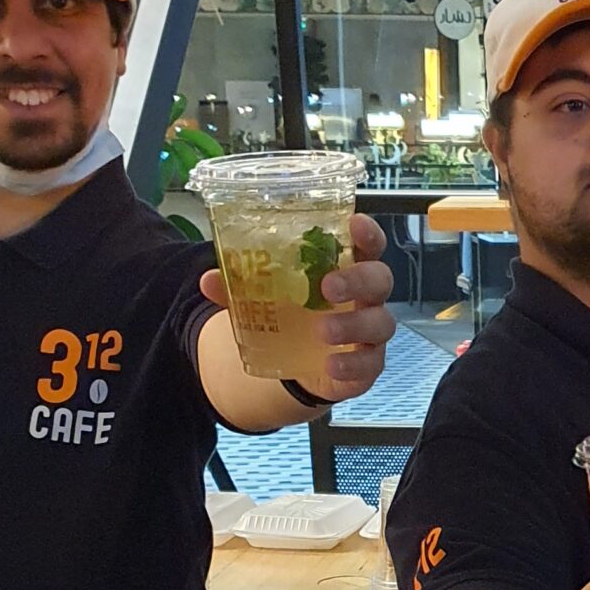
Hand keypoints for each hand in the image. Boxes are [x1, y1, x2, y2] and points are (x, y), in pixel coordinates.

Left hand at [200, 212, 397, 401]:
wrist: (300, 364)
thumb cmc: (295, 314)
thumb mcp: (268, 296)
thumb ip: (241, 285)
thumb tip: (208, 279)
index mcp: (347, 268)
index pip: (369, 244)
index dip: (368, 233)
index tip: (355, 225)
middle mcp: (366, 297)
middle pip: (381, 280)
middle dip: (359, 280)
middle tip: (327, 287)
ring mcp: (371, 332)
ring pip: (380, 323)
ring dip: (353, 325)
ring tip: (322, 331)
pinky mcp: (368, 363)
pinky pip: (370, 363)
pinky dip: (352, 364)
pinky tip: (330, 364)